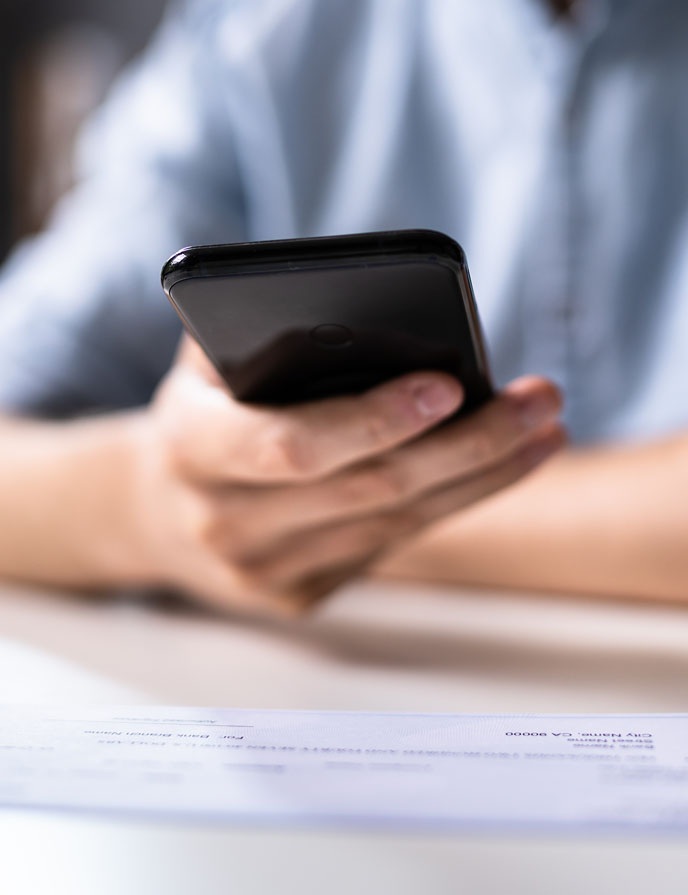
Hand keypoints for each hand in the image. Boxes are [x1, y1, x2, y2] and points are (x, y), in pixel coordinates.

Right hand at [133, 337, 564, 615]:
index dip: (373, 420)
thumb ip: (264, 329)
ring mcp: (262, 572)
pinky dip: (453, 504)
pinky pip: (391, 546)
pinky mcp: (297, 596)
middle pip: (371, 489)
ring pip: (396, 524)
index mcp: (193, 448)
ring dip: (482, 477)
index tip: (451, 384)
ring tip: (543, 431)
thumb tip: (378, 307)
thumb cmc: (202, 414)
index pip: (292, 445)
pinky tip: (500, 469)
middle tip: (539, 403)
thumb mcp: (206, 361)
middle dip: (468, 446)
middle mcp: (223, 522)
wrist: (161, 510)